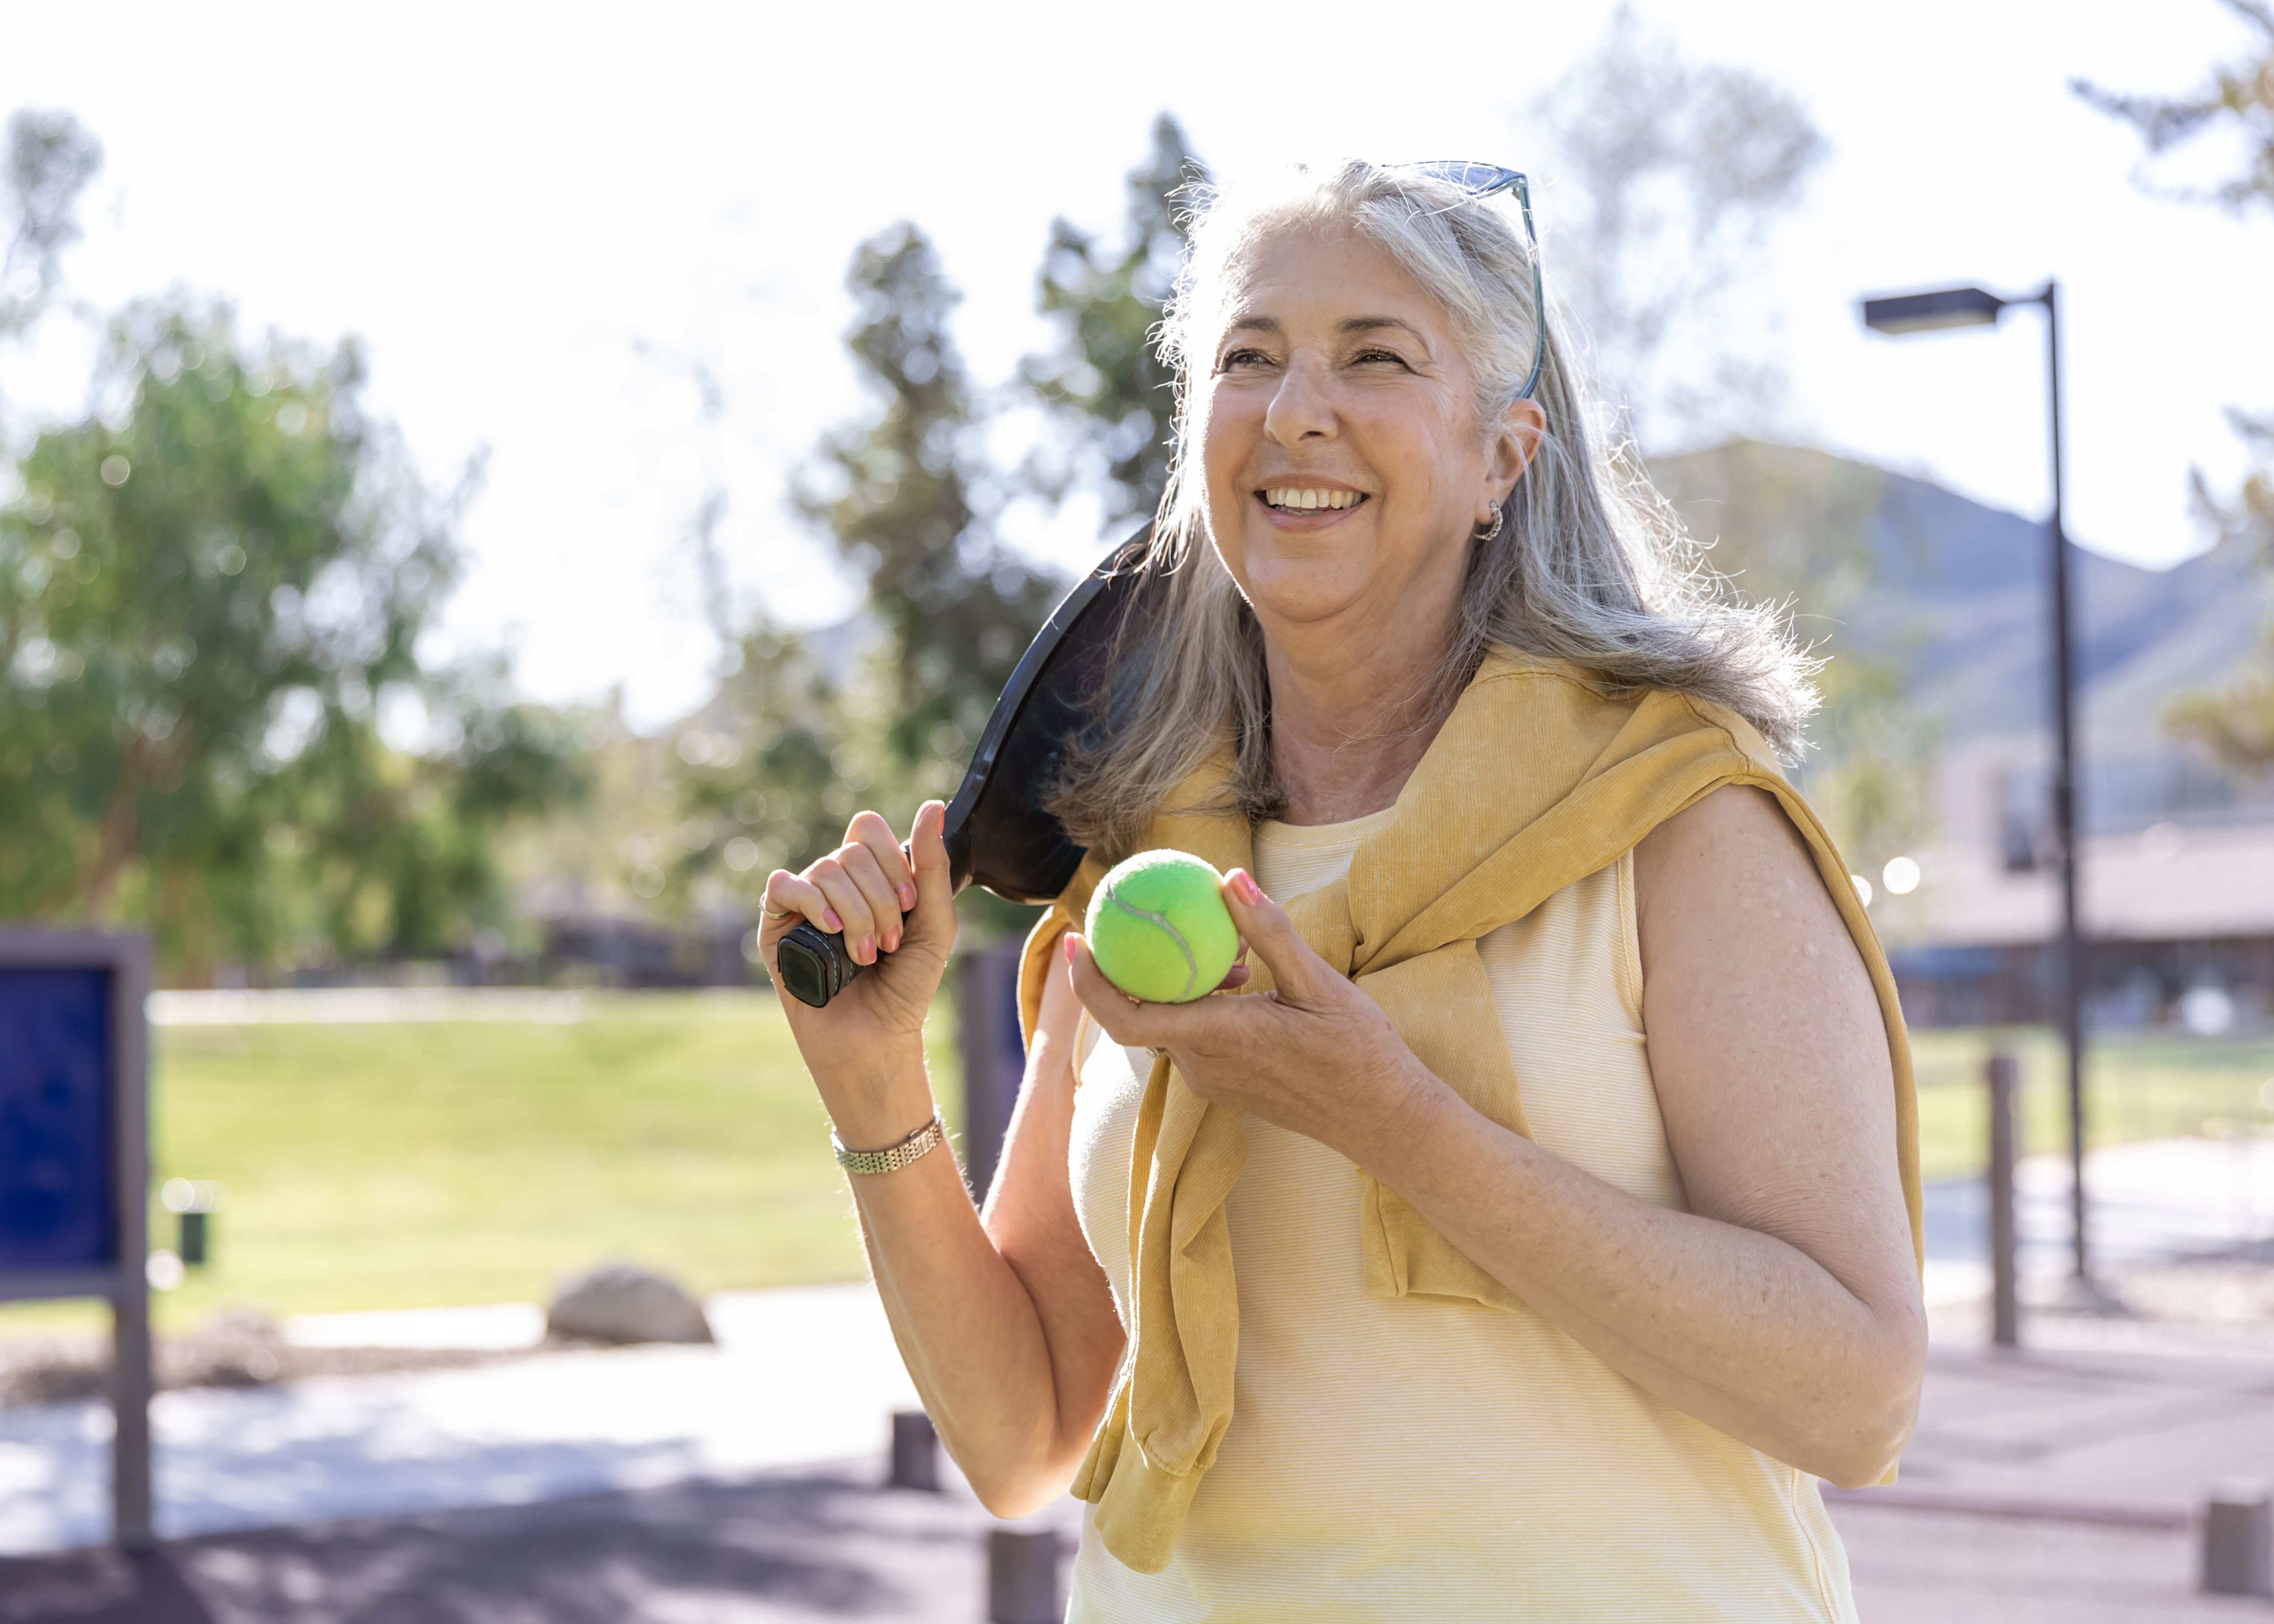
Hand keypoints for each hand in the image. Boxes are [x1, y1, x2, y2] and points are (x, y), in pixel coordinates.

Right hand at [759, 802, 955, 1079]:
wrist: (877, 1037)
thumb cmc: (906, 985)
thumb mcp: (934, 922)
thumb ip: (932, 866)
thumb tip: (932, 806)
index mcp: (867, 876)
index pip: (868, 830)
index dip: (893, 861)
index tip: (910, 904)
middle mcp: (832, 884)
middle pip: (850, 852)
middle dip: (880, 900)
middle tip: (888, 943)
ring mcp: (802, 903)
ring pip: (824, 870)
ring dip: (855, 915)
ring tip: (864, 955)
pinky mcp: (775, 927)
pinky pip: (783, 885)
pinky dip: (812, 904)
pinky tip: (830, 933)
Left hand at [1063, 868, 1437, 1162]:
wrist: (1384, 1120)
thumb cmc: (1360, 1053)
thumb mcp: (1321, 984)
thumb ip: (1270, 933)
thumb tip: (1230, 879)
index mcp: (1219, 1037)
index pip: (1126, 1016)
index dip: (1089, 982)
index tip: (1074, 939)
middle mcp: (1203, 1065)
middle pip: (1140, 1013)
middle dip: (1136, 965)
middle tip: (1139, 915)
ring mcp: (1212, 1081)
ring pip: (1170, 1023)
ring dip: (1181, 982)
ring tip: (1234, 951)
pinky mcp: (1225, 1086)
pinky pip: (1193, 1037)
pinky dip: (1202, 1003)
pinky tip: (1246, 979)